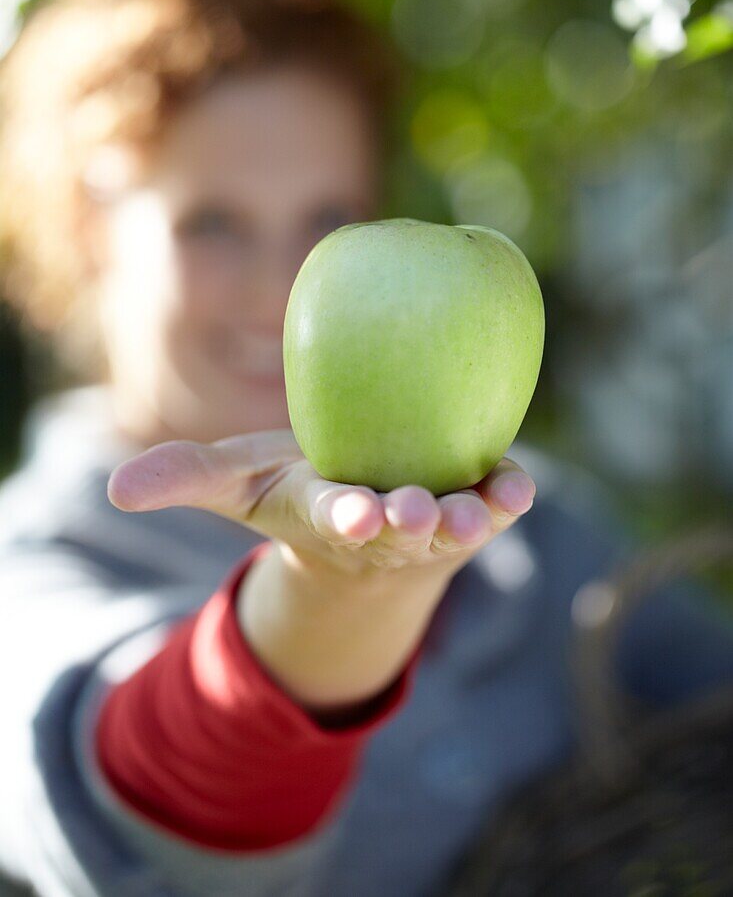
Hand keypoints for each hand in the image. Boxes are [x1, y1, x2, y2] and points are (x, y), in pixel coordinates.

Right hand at [107, 428, 535, 577]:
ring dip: (470, 518)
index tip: (358, 512)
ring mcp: (438, 518)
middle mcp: (392, 524)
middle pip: (405, 527)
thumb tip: (117, 490)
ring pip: (459, 524)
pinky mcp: (475, 501)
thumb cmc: (301, 491)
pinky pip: (497, 503)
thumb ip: (186, 479)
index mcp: (335, 513)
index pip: (340, 516)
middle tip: (419, 510)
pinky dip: (510, 497)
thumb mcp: (240, 483)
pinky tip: (519, 485)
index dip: (350, 515)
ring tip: (482, 506)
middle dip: (413, 523)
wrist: (367, 523)